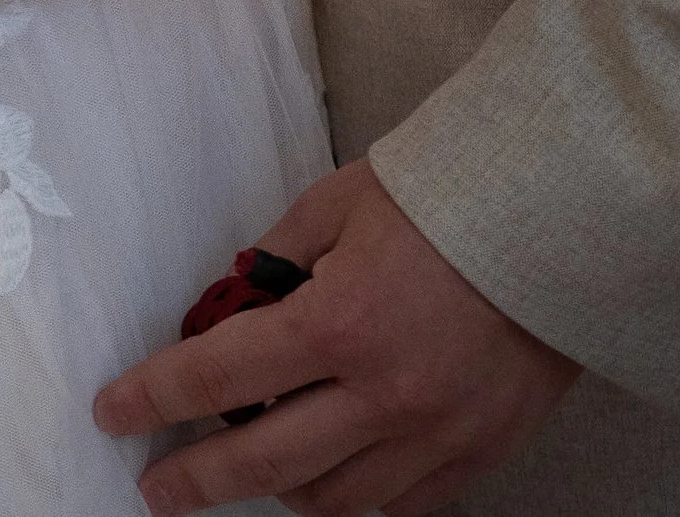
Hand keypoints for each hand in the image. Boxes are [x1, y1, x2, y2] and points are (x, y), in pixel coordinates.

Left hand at [95, 156, 578, 516]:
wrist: (565, 214)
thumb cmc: (448, 194)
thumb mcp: (342, 202)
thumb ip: (280, 258)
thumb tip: (233, 303)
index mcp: (341, 319)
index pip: (221, 375)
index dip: (156, 396)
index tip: (114, 412)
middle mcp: (384, 392)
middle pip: (263, 463)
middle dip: (196, 478)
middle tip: (156, 486)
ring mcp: (435, 434)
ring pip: (331, 500)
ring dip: (278, 487)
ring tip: (251, 464)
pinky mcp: (479, 453)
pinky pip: (398, 505)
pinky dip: (356, 494)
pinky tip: (334, 469)